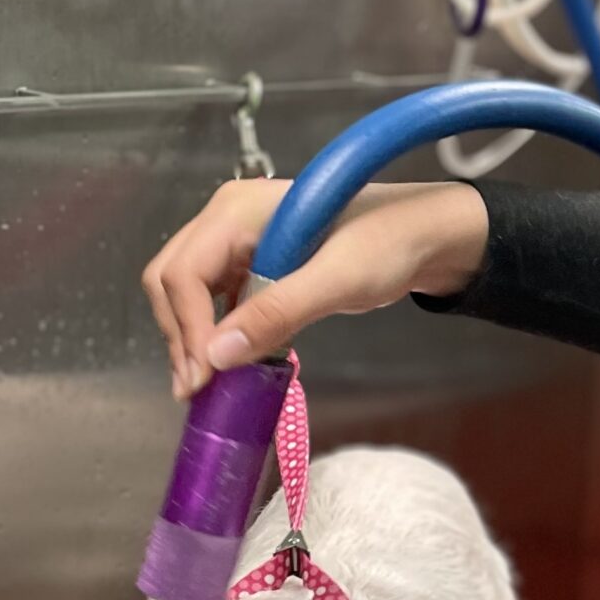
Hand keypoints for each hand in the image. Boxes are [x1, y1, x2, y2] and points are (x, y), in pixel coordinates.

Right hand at [143, 178, 490, 397]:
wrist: (426, 236)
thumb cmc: (388, 244)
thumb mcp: (337, 280)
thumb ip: (276, 313)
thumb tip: (216, 355)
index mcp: (236, 210)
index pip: (183, 272)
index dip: (187, 328)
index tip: (202, 378)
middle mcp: (226, 220)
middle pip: (172, 281)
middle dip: (180, 335)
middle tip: (196, 389)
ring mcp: (238, 241)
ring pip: (188, 294)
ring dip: (194, 338)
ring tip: (207, 385)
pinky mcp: (254, 264)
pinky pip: (217, 300)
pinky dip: (218, 333)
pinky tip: (232, 363)